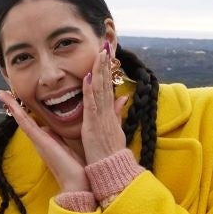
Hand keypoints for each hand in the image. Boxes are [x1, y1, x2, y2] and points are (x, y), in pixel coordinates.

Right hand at [0, 90, 86, 194]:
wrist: (77, 184)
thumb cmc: (75, 168)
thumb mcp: (67, 147)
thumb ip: (60, 138)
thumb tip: (52, 130)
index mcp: (45, 139)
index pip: (31, 120)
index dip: (22, 109)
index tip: (15, 97)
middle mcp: (38, 139)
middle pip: (22, 118)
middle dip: (11, 105)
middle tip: (0, 91)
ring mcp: (38, 140)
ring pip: (21, 119)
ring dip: (11, 105)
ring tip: (0, 93)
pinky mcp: (40, 141)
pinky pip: (27, 124)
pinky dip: (18, 113)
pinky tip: (11, 104)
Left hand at [81, 42, 130, 164]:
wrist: (110, 169)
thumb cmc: (109, 151)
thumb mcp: (116, 128)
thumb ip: (118, 112)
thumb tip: (123, 97)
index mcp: (109, 112)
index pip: (108, 85)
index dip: (108, 69)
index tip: (107, 53)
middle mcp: (107, 111)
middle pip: (106, 82)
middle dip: (106, 63)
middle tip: (106, 44)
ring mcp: (101, 117)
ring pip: (100, 89)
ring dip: (100, 70)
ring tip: (100, 53)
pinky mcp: (94, 124)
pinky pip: (92, 103)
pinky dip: (90, 90)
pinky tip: (88, 76)